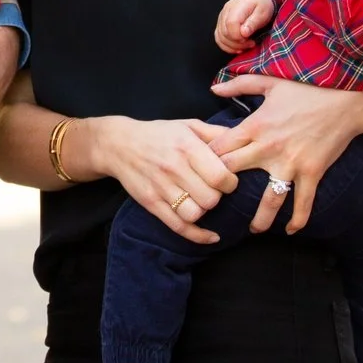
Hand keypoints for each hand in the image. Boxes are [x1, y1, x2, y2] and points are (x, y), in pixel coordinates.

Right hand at [82, 114, 238, 244]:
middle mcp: (174, 168)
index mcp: (187, 147)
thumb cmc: (159, 134)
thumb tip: (244, 142)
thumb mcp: (188, 125)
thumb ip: (217, 134)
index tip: (227, 179)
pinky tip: (211, 236)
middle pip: (211, 199)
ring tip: (201, 199)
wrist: (118, 144)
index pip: (220, 177)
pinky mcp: (151, 203)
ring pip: (195, 214)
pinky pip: (179, 226)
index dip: (230, 182)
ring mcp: (161, 188)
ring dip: (204, 210)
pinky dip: (198, 236)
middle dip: (218, 196)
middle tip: (213, 189)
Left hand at [203, 71, 362, 234]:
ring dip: (260, 219)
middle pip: (233, 175)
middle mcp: (267, 148)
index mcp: (254, 126)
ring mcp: (291, 163)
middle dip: (220, 189)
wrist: (346, 100)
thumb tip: (214, 90)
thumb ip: (239, 85)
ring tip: (254, 231)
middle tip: (217, 203)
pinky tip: (291, 231)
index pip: (218, 149)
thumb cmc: (306, 89)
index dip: (203, 161)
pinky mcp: (312, 173)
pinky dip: (298, 220)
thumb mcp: (270, 82)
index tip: (199, 171)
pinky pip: (303, 203)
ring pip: (269, 200)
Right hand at [215, 0, 273, 53]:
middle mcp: (225, 11)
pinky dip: (227, 46)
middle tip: (251, 43)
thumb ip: (253, 22)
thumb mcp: (263, 12)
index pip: (231, 24)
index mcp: (236, 7)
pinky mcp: (221, 24)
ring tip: (246, 45)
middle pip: (224, 33)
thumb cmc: (262, 5)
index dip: (239, 36)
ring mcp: (221, 17)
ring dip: (233, 46)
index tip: (251, 40)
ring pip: (220, 37)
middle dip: (238, 43)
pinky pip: (218, 38)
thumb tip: (243, 33)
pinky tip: (238, 48)